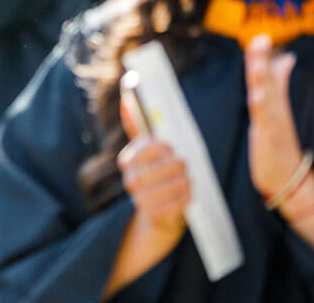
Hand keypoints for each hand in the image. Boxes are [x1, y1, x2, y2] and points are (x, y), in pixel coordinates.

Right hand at [117, 96, 190, 241]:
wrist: (154, 216)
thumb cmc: (154, 175)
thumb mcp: (145, 151)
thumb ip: (136, 125)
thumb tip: (126, 97)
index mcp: (127, 161)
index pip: (149, 147)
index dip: (164, 147)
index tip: (170, 148)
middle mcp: (130, 180)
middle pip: (167, 166)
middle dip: (179, 165)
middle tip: (183, 166)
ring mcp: (141, 200)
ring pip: (176, 184)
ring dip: (186, 181)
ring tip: (186, 180)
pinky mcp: (156, 216)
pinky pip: (181, 201)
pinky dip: (187, 197)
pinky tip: (185, 195)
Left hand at [246, 34, 304, 200]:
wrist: (290, 179)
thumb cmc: (279, 142)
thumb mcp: (276, 109)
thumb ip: (278, 83)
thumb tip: (284, 59)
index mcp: (275, 103)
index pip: (269, 75)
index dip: (263, 57)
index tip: (260, 37)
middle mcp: (275, 110)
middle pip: (267, 81)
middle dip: (262, 60)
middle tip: (260, 39)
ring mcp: (273, 123)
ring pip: (266, 97)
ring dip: (261, 79)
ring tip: (256, 63)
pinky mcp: (268, 138)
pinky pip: (264, 121)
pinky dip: (261, 108)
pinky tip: (257, 96)